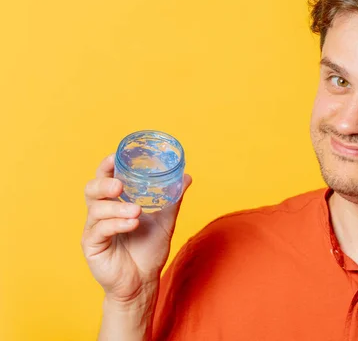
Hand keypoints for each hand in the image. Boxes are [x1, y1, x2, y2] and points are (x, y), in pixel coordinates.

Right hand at [81, 154, 192, 304]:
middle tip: (120, 186)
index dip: (107, 166)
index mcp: (114, 203)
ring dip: (117, 209)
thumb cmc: (149, 250)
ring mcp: (94, 230)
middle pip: (91, 190)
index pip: (105, 179)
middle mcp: (100, 214)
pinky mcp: (92, 246)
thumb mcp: (164, 221)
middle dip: (104, 184)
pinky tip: (132, 225)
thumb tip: (186, 176)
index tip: (116, 156)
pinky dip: (116, 225)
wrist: (143, 282)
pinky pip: (99, 230)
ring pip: (96, 210)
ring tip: (137, 212)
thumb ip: (173, 198)